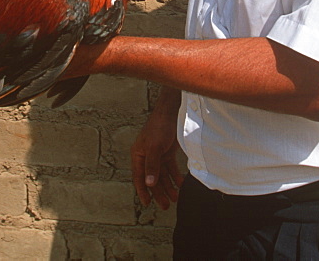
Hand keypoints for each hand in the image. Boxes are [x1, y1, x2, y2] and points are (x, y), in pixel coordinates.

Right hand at [131, 89, 183, 209]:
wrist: (172, 112)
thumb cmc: (159, 126)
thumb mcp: (154, 147)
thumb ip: (152, 166)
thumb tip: (149, 183)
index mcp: (138, 155)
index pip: (139, 177)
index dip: (143, 191)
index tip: (147, 203)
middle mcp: (146, 156)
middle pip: (152, 178)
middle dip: (159, 192)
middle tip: (165, 206)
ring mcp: (157, 154)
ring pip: (162, 175)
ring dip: (168, 186)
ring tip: (175, 198)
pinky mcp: (167, 152)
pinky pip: (170, 168)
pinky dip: (175, 176)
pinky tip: (181, 184)